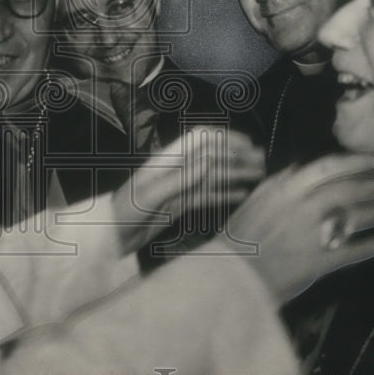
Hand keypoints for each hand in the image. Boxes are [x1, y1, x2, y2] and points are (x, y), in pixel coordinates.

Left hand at [109, 125, 265, 253]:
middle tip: (262, 162)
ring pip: (212, 177)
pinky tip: (241, 195)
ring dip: (235, 174)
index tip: (248, 144)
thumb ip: (181, 177)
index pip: (200, 139)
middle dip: (236, 156)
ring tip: (258, 177)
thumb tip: (210, 158)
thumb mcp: (151, 193)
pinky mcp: (178, 206)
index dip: (224, 137)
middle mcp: (176, 170)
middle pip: (211, 157)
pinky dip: (224, 194)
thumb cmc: (125, 211)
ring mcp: (178, 188)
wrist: (110, 237)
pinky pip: (205, 196)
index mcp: (167, 160)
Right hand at [226, 153, 373, 301]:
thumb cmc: (240, 237)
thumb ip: (278, 183)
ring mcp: (316, 234)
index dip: (357, 162)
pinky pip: (354, 251)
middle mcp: (306, 206)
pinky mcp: (322, 260)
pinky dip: (371, 246)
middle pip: (351, 190)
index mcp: (289, 189)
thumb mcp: (255, 201)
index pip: (331, 167)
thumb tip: (298, 168)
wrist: (232, 275)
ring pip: (357, 218)